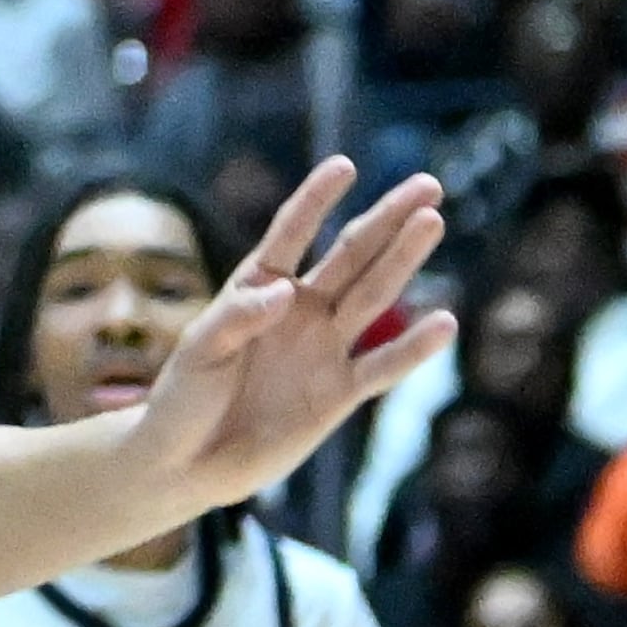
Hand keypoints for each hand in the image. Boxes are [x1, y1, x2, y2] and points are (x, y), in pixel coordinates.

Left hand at [124, 158, 453, 508]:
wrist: (188, 461)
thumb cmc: (182, 396)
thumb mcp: (199, 350)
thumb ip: (238, 317)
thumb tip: (286, 291)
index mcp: (256, 287)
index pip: (292, 233)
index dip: (316, 199)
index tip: (345, 165)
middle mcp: (298, 310)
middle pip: (350, 256)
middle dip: (386, 219)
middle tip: (427, 185)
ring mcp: (323, 350)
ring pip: (373, 297)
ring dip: (403, 261)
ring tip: (432, 223)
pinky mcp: (339, 394)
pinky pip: (382, 367)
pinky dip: (413, 349)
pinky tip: (444, 322)